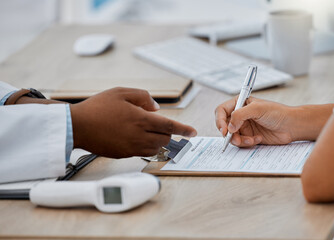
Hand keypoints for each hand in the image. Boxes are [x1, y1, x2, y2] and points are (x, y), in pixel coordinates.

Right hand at [70, 87, 196, 157]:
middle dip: (168, 133)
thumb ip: (143, 97)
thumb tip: (156, 108)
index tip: (193, 132)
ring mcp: (131, 148)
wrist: (77, 126)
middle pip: (165, 139)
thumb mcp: (121, 92)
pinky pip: (142, 153)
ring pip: (155, 148)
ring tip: (150, 132)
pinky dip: (146, 147)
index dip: (184, 129)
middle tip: (162, 126)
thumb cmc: (98, 107)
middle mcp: (139, 136)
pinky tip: (138, 138)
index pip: (169, 126)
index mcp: (141, 119)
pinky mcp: (124, 155)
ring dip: (158, 141)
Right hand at [215, 97, 296, 146]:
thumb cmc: (278, 112)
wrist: (291, 126)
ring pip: (232, 136)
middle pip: (225, 126)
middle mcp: (240, 115)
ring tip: (251, 140)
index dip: (220, 121)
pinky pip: (241, 143)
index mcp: (240, 103)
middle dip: (229, 134)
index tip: (224, 130)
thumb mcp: (257, 109)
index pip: (222, 111)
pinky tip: (258, 139)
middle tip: (236, 139)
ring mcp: (244, 126)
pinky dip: (248, 143)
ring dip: (240, 140)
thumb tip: (229, 127)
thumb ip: (240, 115)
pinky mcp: (250, 136)